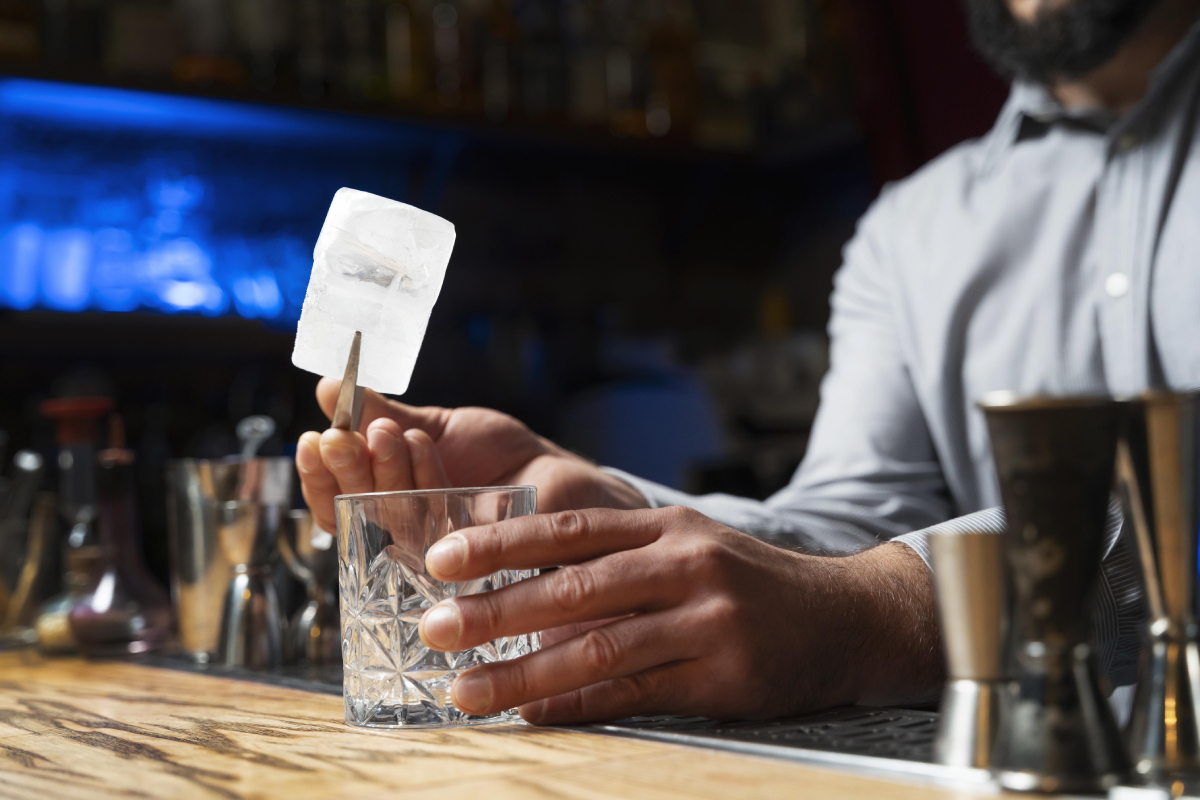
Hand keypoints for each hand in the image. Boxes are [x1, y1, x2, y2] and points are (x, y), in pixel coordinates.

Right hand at [296, 378, 647, 531]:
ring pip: (391, 520)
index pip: (338, 497)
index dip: (319, 473)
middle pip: (356, 512)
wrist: (560, 476)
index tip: (311, 437)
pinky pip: (436, 526)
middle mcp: (404, 534)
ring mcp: (435, 552)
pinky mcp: (471, 559)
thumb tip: (331, 389)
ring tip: (384, 431)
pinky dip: (425, 482)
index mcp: (387, 503)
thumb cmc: (497, 457)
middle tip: (341, 435)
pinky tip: (421, 445)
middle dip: (345, 470)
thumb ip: (386, 414)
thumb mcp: (436, 427)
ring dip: (382, 472)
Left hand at [417, 507, 943, 723]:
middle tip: (433, 627)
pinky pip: (636, 693)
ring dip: (523, 673)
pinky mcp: (723, 674)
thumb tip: (528, 585)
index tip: (440, 559)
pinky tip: (533, 717)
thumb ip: (620, 560)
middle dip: (495, 609)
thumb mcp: (690, 547)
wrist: (846, 616)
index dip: (501, 542)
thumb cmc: (749, 582)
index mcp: (667, 526)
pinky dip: (578, 707)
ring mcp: (707, 619)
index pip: (570, 529)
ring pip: (598, 648)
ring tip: (466, 689)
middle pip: (575, 587)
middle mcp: (685, 564)